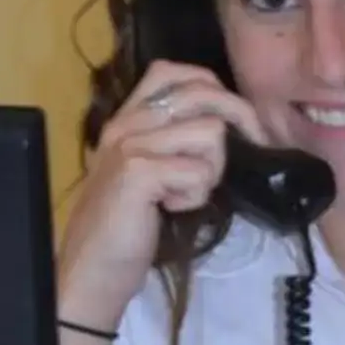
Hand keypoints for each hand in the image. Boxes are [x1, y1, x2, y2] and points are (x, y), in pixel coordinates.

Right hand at [56, 66, 266, 332]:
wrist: (90, 273)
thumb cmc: (122, 229)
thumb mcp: (146, 173)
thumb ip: (171, 143)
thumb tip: (225, 123)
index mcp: (125, 119)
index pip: (171, 71)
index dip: (212, 87)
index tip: (235, 119)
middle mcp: (125, 124)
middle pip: (201, 92)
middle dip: (240, 118)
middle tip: (254, 145)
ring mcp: (129, 146)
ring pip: (210, 132)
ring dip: (212, 169)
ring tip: (186, 193)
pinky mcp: (138, 173)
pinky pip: (199, 171)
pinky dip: (196, 196)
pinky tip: (170, 209)